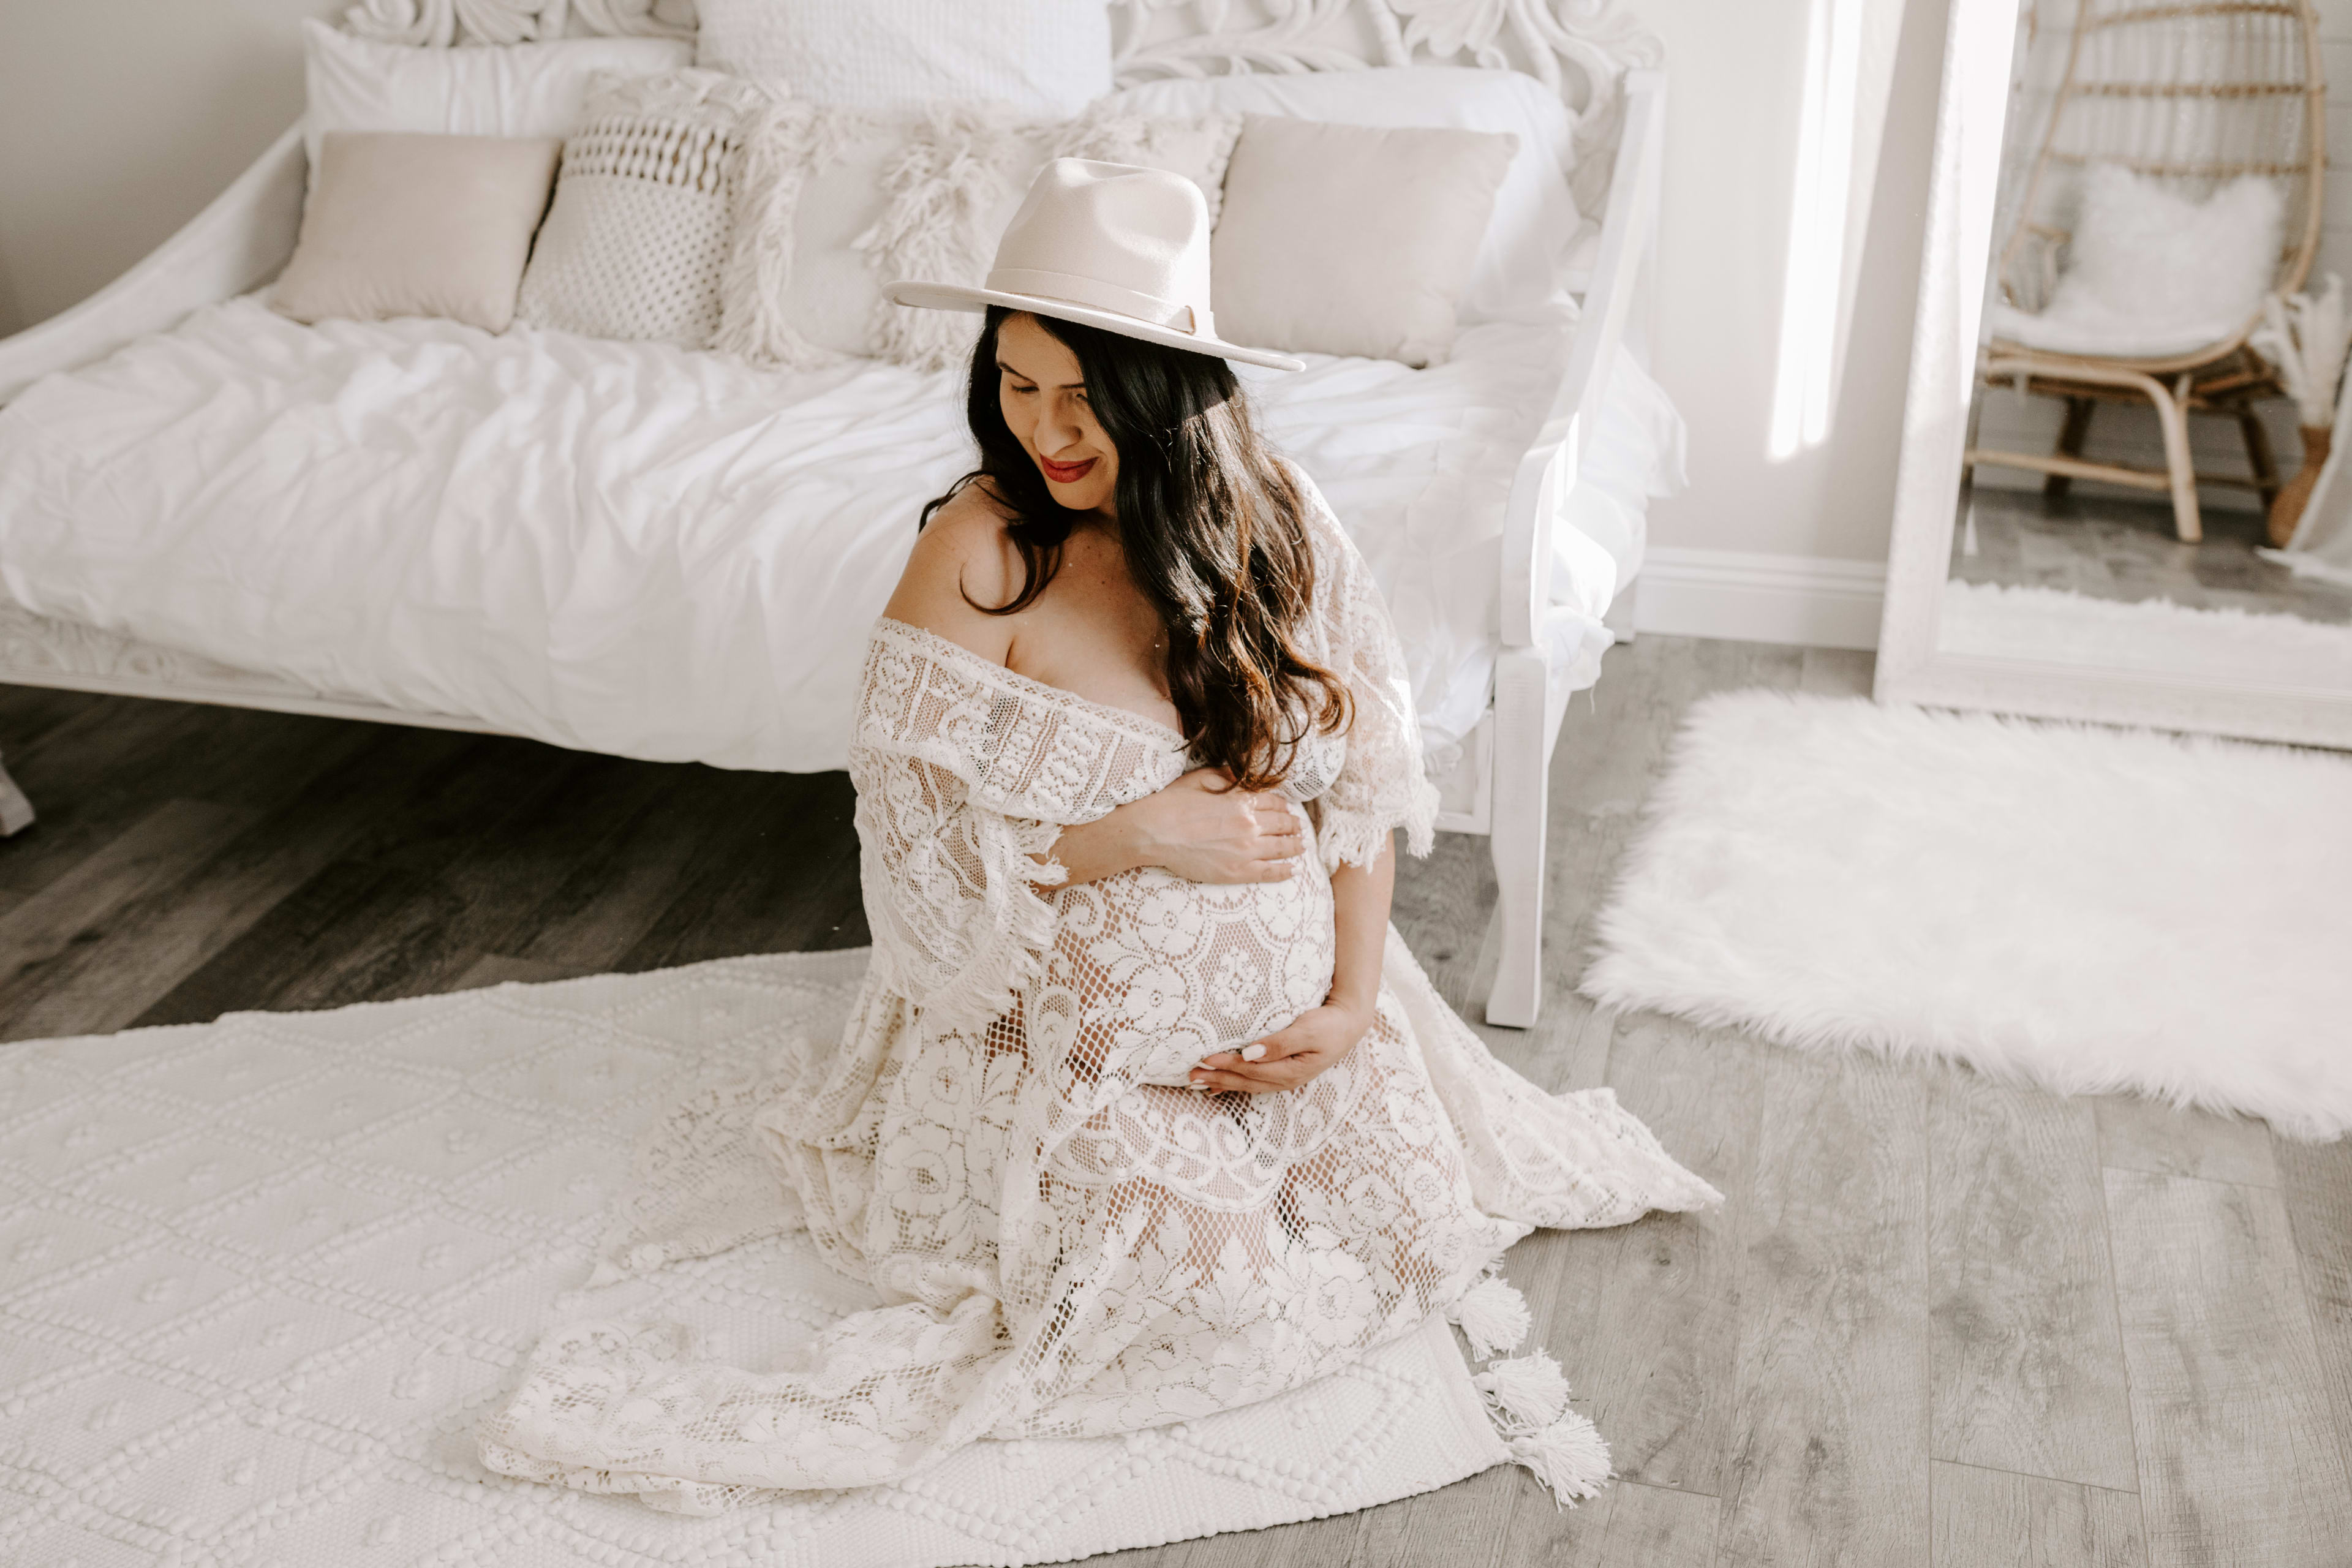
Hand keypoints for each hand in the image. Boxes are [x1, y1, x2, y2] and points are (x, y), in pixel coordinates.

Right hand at [1127, 768, 1303, 884]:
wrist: (1155, 831)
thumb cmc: (1174, 802)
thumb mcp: (1201, 777)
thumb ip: (1227, 776)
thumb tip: (1243, 775)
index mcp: (1242, 800)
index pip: (1274, 802)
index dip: (1283, 806)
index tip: (1286, 809)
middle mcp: (1250, 824)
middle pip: (1282, 824)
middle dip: (1293, 825)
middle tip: (1298, 828)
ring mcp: (1246, 850)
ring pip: (1281, 848)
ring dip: (1294, 846)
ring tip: (1300, 846)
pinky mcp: (1237, 872)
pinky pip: (1269, 872)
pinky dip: (1284, 871)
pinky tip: (1292, 870)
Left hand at [1188, 1001, 1373, 1094]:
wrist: (1349, 1025)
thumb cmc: (1329, 1024)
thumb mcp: (1307, 1030)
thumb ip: (1279, 1043)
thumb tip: (1250, 1054)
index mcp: (1291, 1071)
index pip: (1251, 1071)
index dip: (1227, 1066)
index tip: (1204, 1059)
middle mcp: (1285, 1080)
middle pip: (1245, 1082)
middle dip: (1216, 1079)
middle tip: (1190, 1075)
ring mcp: (1284, 1079)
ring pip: (1247, 1085)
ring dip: (1221, 1083)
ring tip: (1197, 1082)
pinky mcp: (1283, 1072)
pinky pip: (1254, 1082)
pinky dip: (1234, 1084)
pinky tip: (1218, 1087)